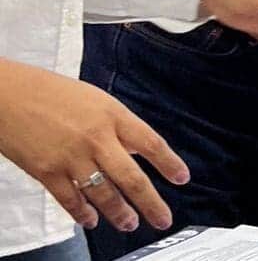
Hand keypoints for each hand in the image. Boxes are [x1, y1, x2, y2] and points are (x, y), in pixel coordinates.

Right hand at [0, 61, 188, 233]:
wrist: (11, 94)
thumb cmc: (54, 93)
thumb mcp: (97, 101)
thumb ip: (118, 126)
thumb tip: (138, 151)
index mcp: (113, 115)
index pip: (151, 142)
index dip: (169, 163)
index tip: (182, 178)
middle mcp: (96, 137)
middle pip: (132, 177)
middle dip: (151, 202)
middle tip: (163, 219)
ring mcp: (71, 157)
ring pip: (103, 194)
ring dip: (119, 213)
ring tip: (129, 223)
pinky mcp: (46, 171)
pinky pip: (70, 200)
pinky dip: (83, 213)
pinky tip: (91, 220)